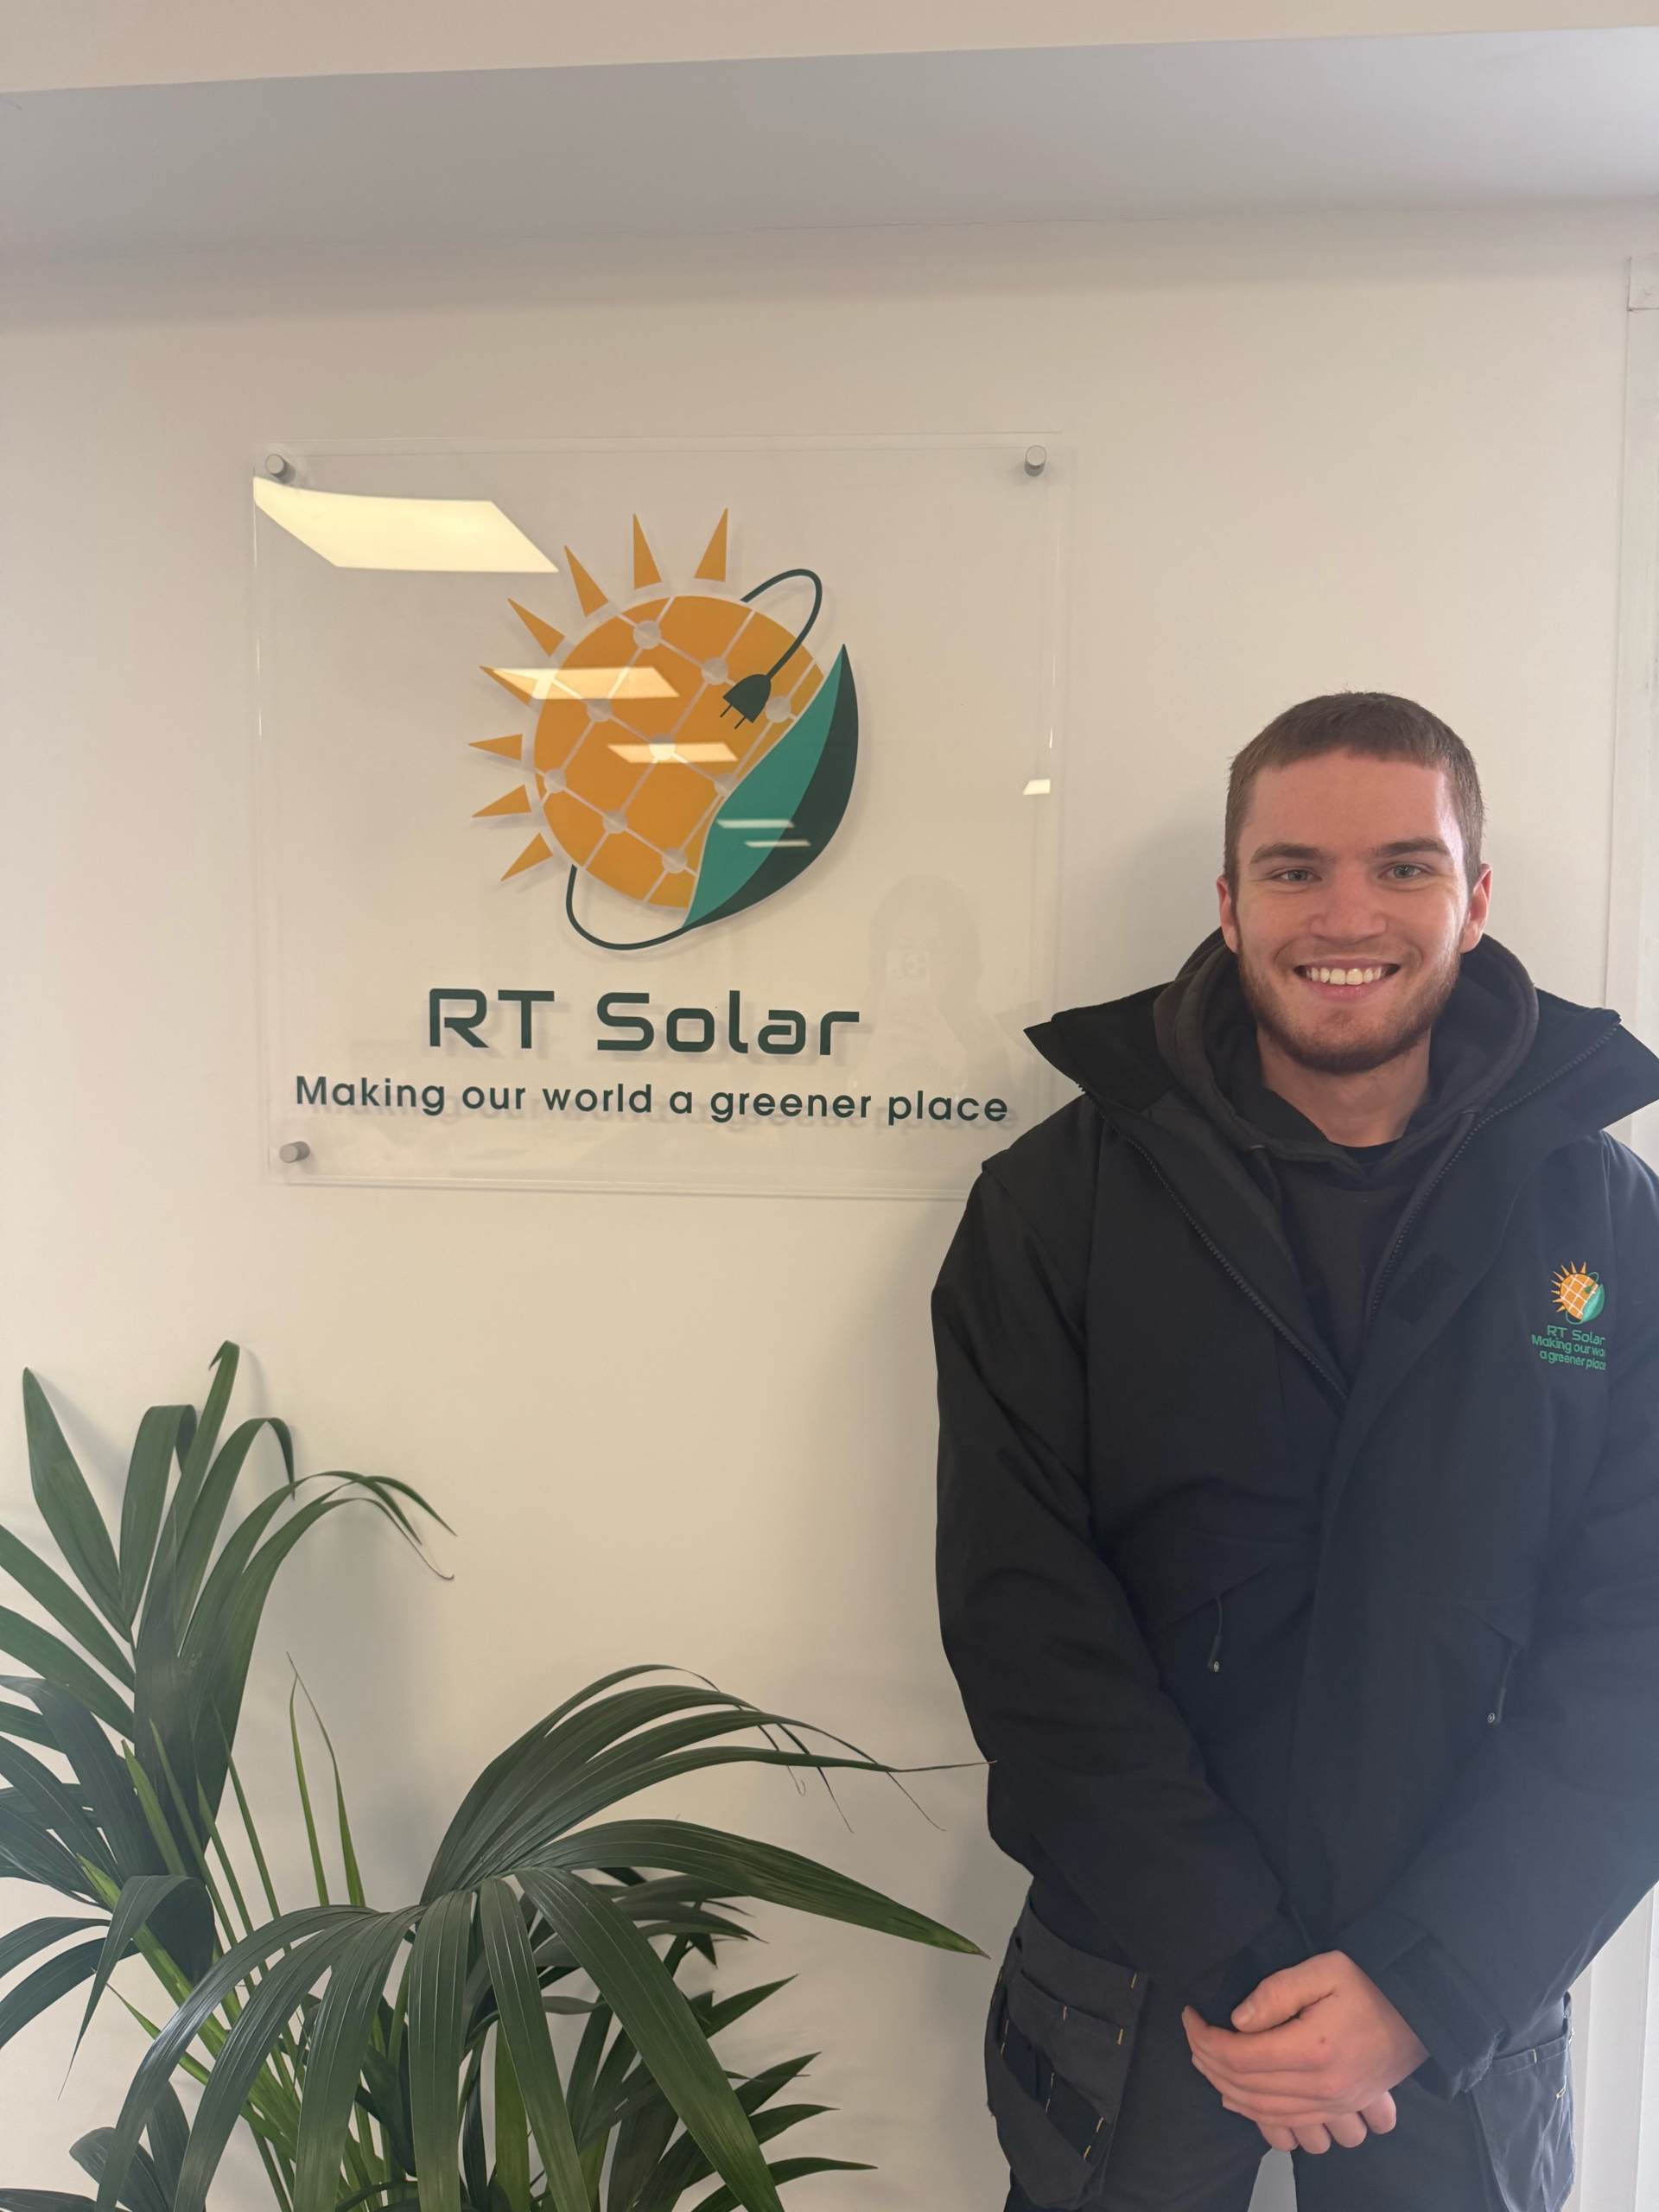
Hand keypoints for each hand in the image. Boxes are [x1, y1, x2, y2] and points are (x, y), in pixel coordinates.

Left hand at [1182, 1951, 1426, 2154]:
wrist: (1420, 2014)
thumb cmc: (1370, 1985)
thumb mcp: (1323, 1969)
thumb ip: (1276, 1992)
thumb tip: (1238, 2019)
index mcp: (1312, 2048)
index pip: (1238, 2055)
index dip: (1204, 2037)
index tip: (1190, 2015)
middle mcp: (1321, 2088)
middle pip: (1244, 2087)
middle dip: (1207, 2062)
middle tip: (1194, 2035)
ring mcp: (1332, 2106)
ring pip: (1263, 2113)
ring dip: (1227, 2091)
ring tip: (1208, 2062)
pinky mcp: (1340, 2113)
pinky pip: (1292, 2130)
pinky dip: (1259, 2118)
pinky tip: (1241, 2099)